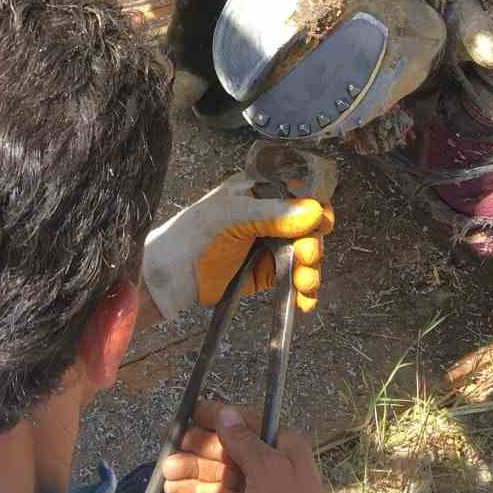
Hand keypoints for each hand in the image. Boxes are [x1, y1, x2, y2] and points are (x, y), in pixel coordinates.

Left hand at [141, 173, 333, 320]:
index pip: (299, 193)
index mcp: (258, 192)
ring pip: (305, 255)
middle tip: (306, 256)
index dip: (315, 207)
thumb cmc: (193, 235)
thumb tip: (315, 210)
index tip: (321, 222)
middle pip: (308, 227)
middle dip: (313, 244)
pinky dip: (304, 291)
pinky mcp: (267, 273)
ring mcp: (269, 246)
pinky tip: (304, 300)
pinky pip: (294, 279)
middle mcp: (268, 217)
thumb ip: (273, 213)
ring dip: (311, 270)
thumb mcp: (232, 216)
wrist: (172, 276)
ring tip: (304, 283)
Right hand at [160, 401, 352, 492]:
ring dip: (192, 470)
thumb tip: (225, 412)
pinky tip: (175, 491)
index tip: (189, 413)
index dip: (216, 417)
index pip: (244, 423)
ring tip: (165, 471)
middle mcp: (269, 464)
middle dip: (198, 447)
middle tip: (168, 444)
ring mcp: (257, 490)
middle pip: (227, 449)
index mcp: (281, 445)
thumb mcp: (267, 469)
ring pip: (219, 474)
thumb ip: (242, 441)